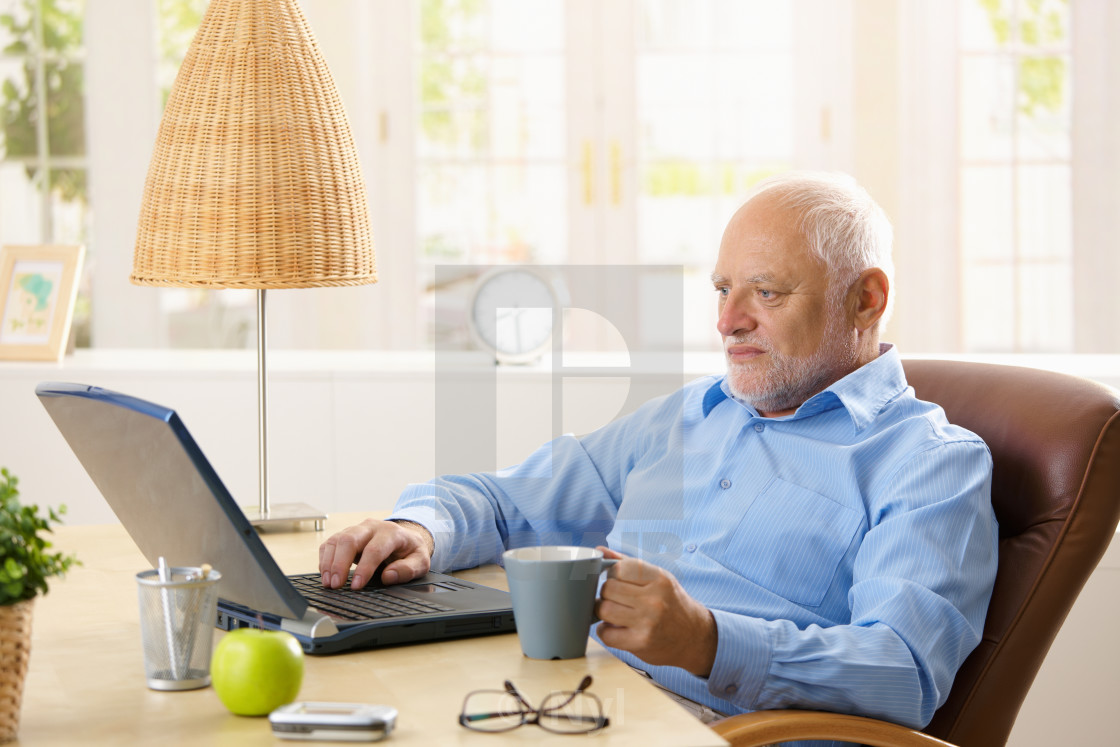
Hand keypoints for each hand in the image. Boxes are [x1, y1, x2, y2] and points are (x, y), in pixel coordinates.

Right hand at [318, 519, 432, 589]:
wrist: (404, 537)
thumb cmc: (410, 550)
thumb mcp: (420, 561)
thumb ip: (408, 569)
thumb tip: (389, 576)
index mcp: (391, 533)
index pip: (374, 549)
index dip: (364, 568)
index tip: (356, 586)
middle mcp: (372, 527)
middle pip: (350, 539)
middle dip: (339, 563)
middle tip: (336, 585)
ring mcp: (357, 529)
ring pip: (337, 540)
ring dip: (329, 562)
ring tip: (328, 583)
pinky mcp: (346, 535)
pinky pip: (330, 543)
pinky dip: (325, 559)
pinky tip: (326, 574)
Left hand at [594, 547, 717, 676]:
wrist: (694, 637)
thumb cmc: (671, 603)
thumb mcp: (658, 578)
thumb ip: (628, 563)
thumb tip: (599, 550)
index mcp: (659, 579)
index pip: (619, 568)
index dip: (614, 574)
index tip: (619, 581)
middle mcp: (654, 599)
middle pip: (608, 589)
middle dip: (608, 593)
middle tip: (618, 599)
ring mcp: (648, 622)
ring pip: (604, 609)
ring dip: (604, 612)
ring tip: (615, 613)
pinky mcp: (640, 643)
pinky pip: (606, 634)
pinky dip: (606, 631)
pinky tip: (616, 629)